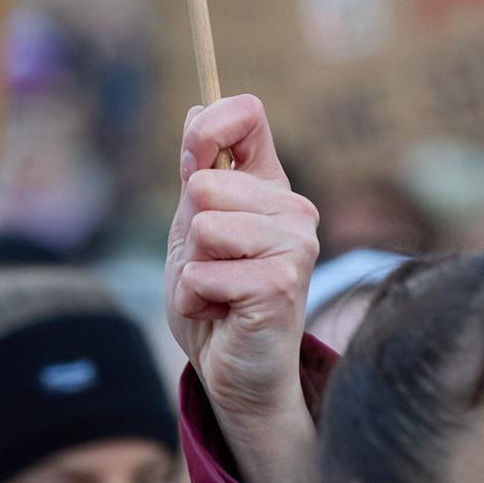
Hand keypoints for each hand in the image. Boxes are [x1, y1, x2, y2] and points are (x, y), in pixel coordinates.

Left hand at [165, 95, 320, 482]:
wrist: (234, 373)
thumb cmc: (215, 300)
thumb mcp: (193, 229)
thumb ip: (197, 174)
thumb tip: (196, 109)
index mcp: (270, 184)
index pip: (247, 113)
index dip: (208, 126)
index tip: (191, 162)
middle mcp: (293, 206)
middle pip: (204, 181)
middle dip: (188, 232)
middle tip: (213, 267)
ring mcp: (295, 243)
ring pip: (203, 226)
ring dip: (191, 270)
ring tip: (217, 291)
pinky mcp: (282, 283)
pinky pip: (204, 273)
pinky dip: (196, 299)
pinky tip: (223, 314)